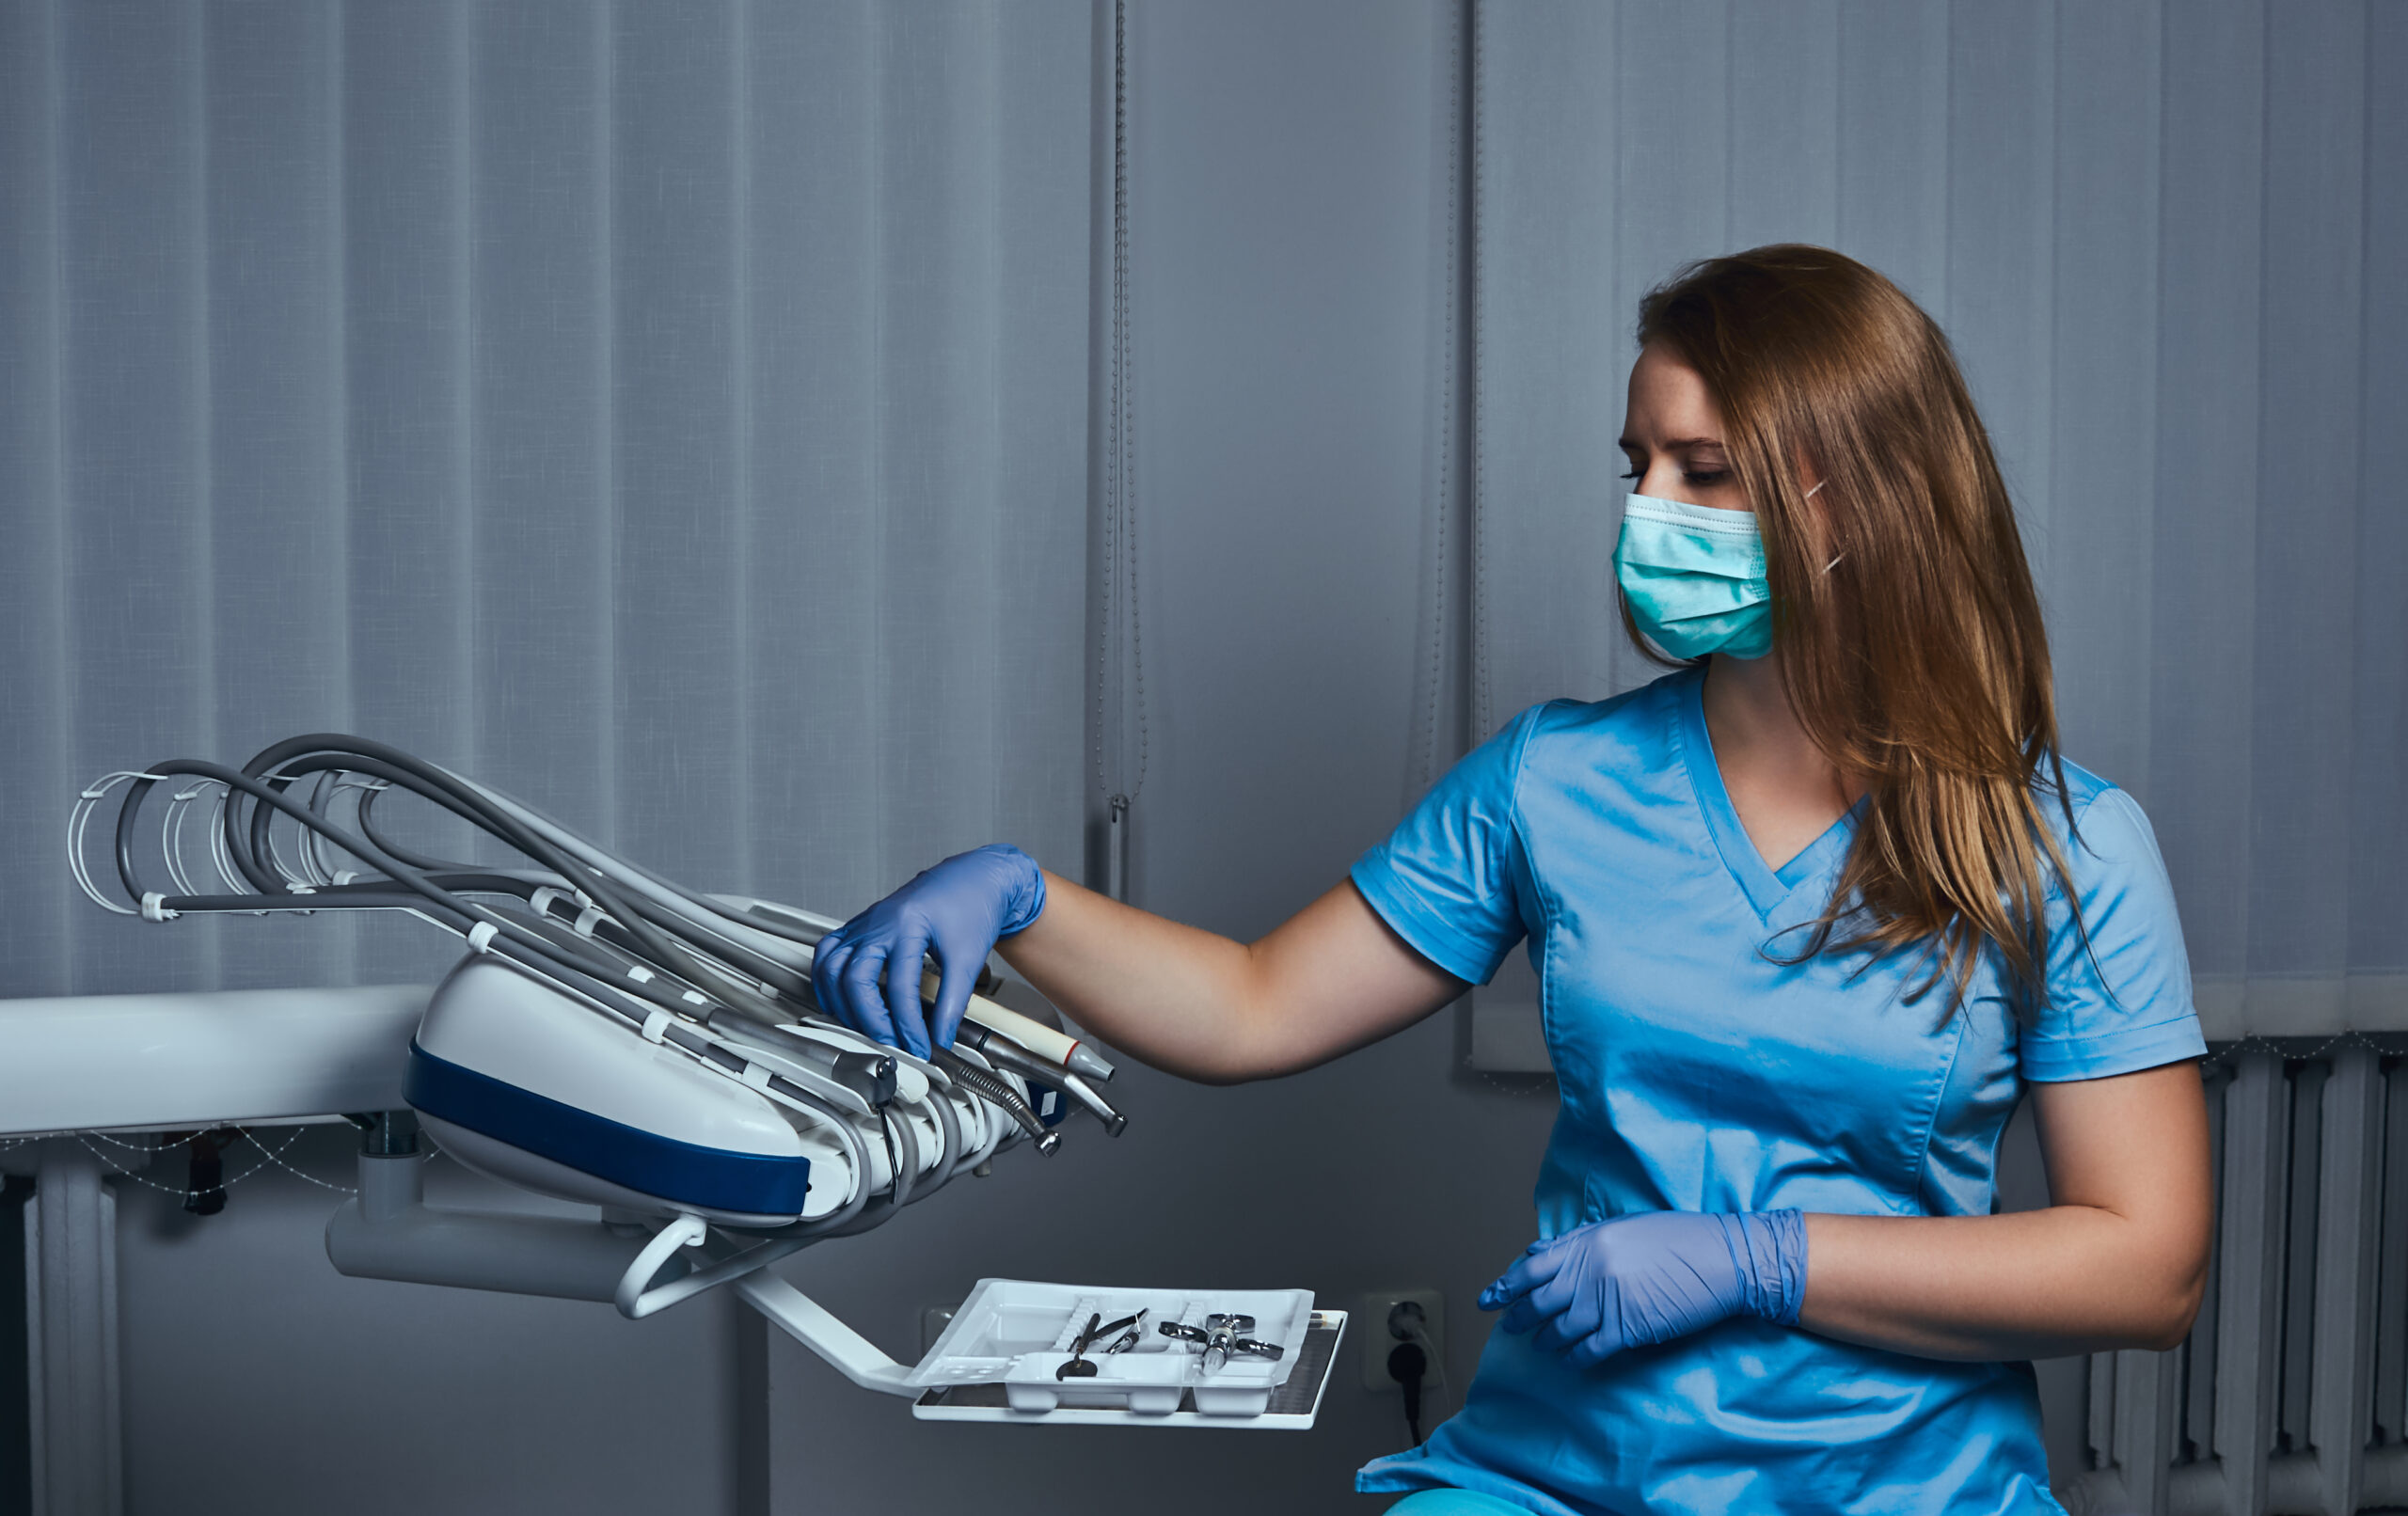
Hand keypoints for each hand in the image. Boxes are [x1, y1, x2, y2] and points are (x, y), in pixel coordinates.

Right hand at [808, 845, 1045, 1057]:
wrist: (970, 880)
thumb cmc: (970, 908)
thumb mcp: (968, 958)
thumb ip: (952, 1003)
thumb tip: (941, 1038)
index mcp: (908, 925)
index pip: (899, 986)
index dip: (908, 1024)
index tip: (920, 1047)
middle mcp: (879, 922)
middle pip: (855, 978)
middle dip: (870, 1019)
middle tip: (890, 1042)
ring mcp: (865, 924)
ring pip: (832, 967)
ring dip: (843, 1005)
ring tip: (867, 1029)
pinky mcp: (859, 927)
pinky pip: (827, 954)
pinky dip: (827, 982)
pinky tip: (841, 1002)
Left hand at [1478, 1209, 1805, 1366]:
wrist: (1723, 1257)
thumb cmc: (1677, 1238)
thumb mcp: (1623, 1227)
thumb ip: (1578, 1241)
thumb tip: (1537, 1252)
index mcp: (1587, 1242)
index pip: (1532, 1267)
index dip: (1506, 1285)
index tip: (1489, 1299)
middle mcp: (1591, 1270)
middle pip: (1539, 1301)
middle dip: (1518, 1317)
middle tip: (1507, 1327)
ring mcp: (1609, 1301)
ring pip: (1560, 1329)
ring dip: (1546, 1341)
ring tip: (1540, 1346)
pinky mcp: (1629, 1328)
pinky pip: (1590, 1350)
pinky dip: (1575, 1358)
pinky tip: (1570, 1361)